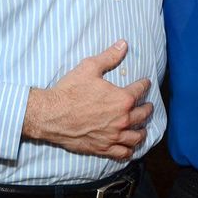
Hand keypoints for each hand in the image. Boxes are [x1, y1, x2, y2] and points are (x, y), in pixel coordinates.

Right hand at [21, 40, 152, 159]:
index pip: (140, 90)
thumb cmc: (69, 90)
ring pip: (136, 137)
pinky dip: (129, 151)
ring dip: (142, 131)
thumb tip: (123, 44)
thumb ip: (109, 56)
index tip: (146, 83)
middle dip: (147, 108)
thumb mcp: (90, 67)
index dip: (145, 84)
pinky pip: (122, 153)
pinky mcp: (102, 148)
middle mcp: (121, 119)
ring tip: (142, 128)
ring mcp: (113, 136)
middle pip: (143, 114)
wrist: (50, 114)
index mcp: (122, 99)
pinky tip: (130, 148)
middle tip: (148, 105)